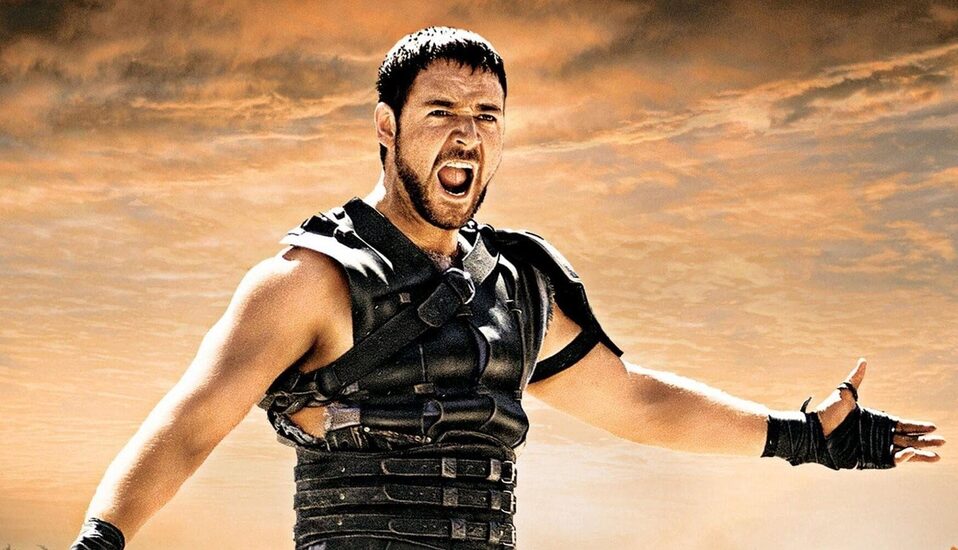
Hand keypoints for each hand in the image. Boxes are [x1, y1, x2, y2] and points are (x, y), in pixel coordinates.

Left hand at [812, 358, 944, 465]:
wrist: (815, 431)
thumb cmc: (828, 412)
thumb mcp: (845, 393)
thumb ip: (856, 379)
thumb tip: (863, 360)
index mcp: (876, 421)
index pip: (902, 425)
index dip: (918, 426)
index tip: (933, 426)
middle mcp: (877, 435)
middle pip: (907, 439)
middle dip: (925, 440)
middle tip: (942, 441)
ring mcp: (874, 448)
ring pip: (903, 452)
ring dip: (920, 453)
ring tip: (936, 455)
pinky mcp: (870, 459)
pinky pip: (891, 460)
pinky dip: (903, 458)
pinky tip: (911, 453)